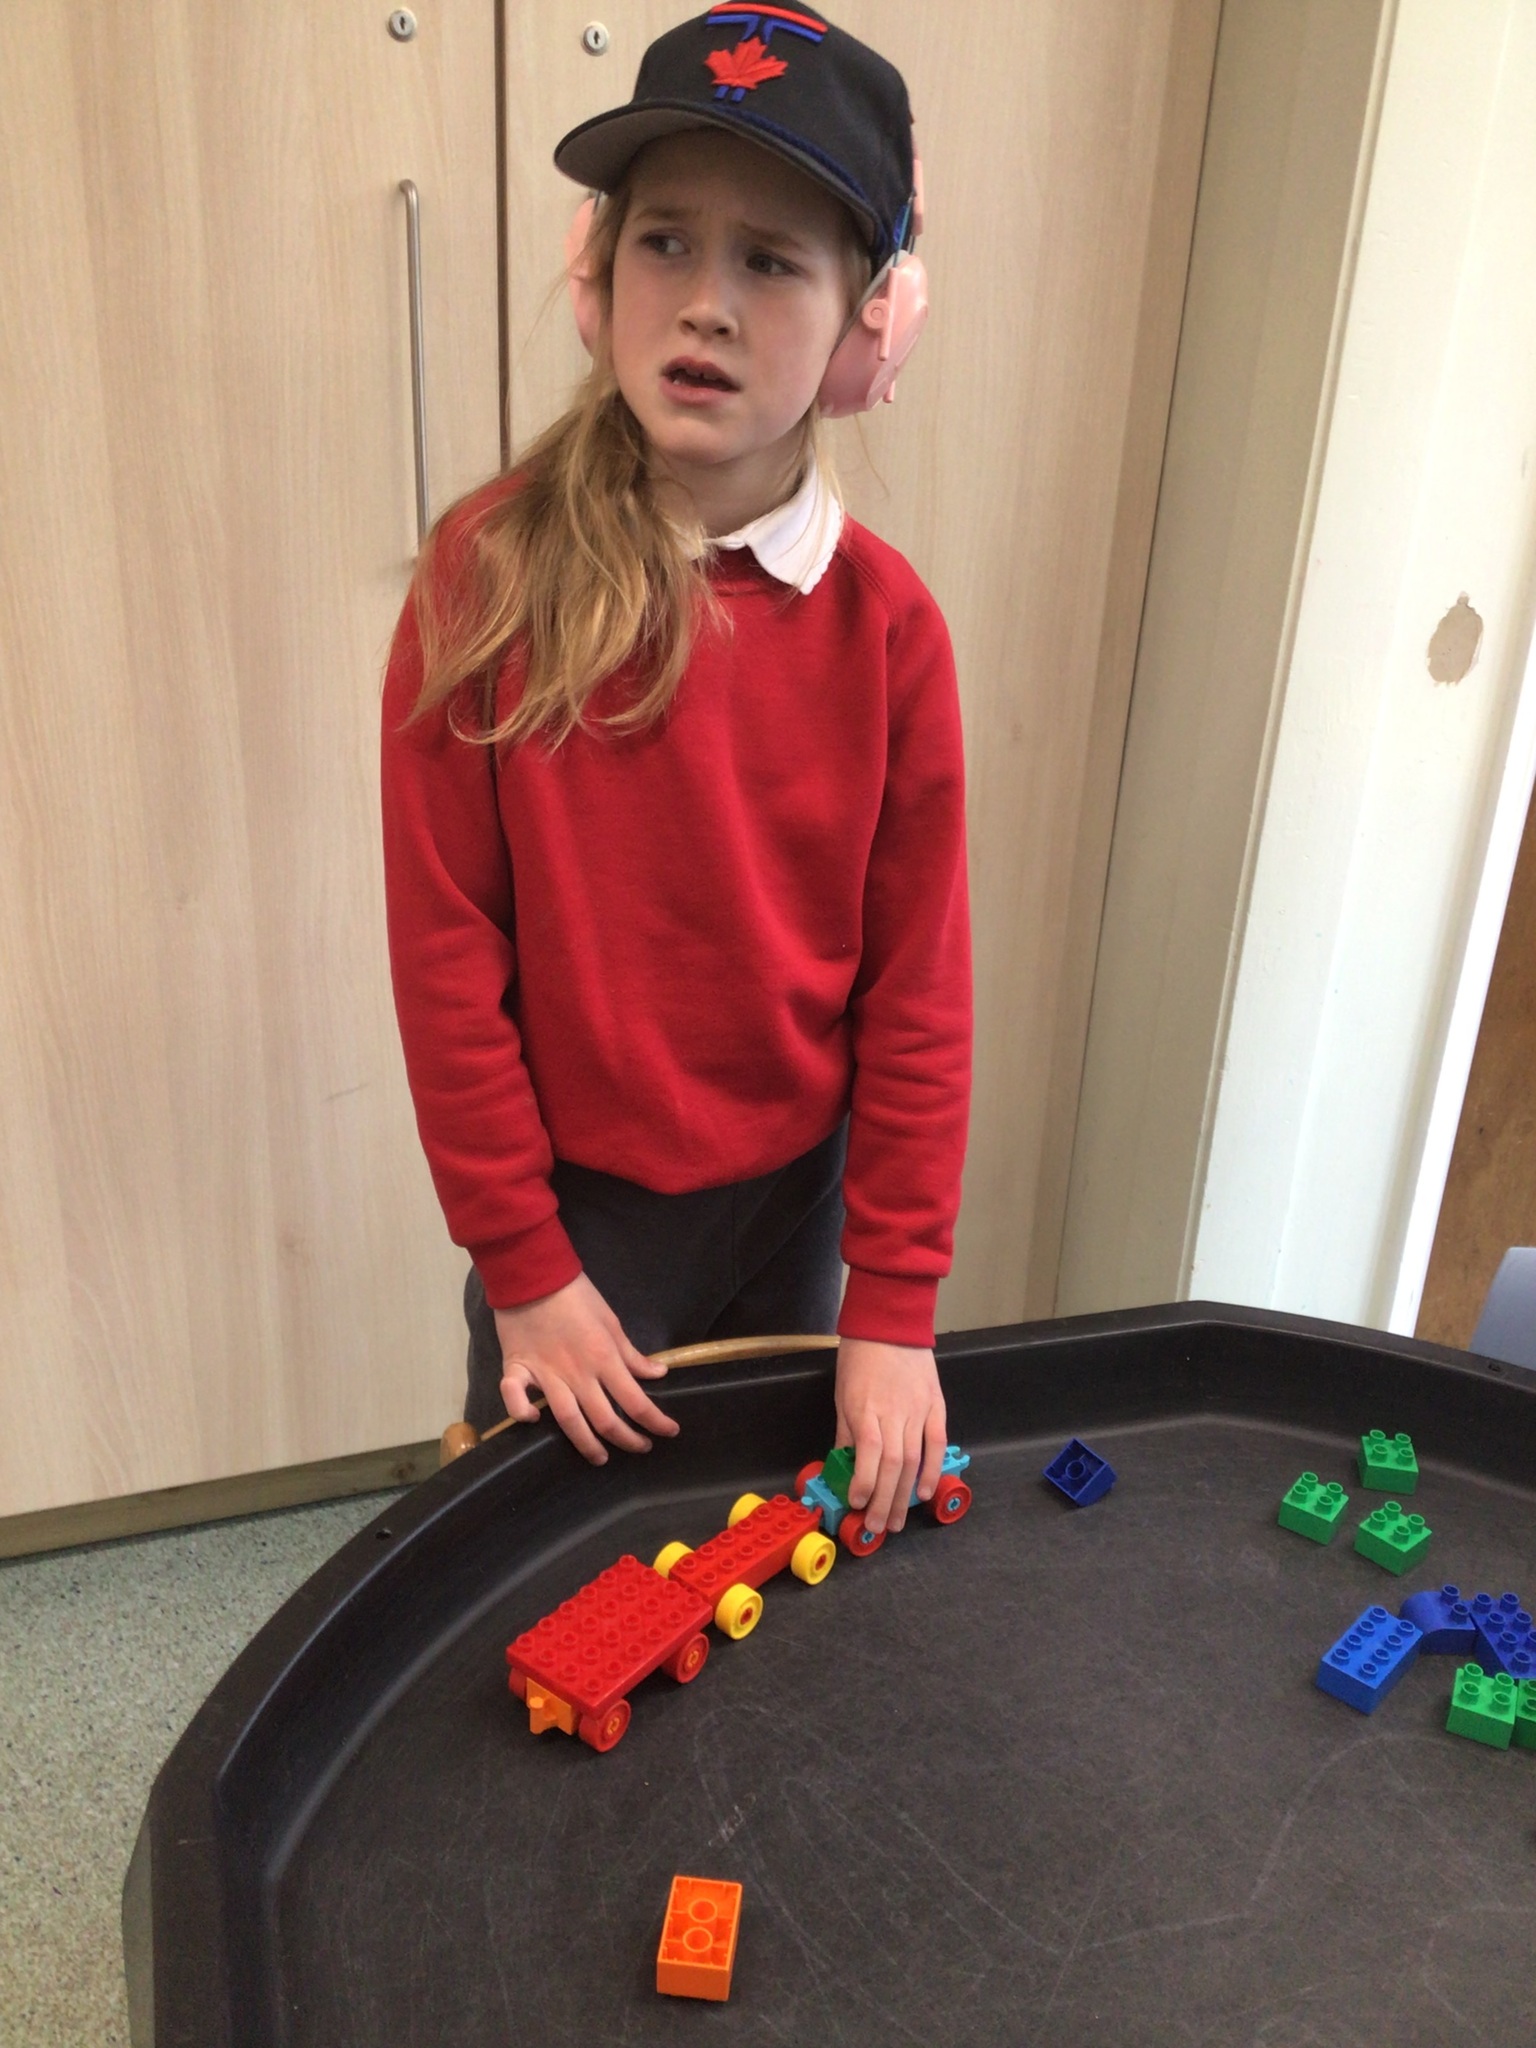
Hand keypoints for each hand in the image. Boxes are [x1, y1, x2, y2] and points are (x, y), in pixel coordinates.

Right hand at [495, 1272, 679, 1465]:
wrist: (534, 1274)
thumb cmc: (577, 1295)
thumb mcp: (612, 1321)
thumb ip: (633, 1354)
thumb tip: (659, 1374)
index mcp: (604, 1359)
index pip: (636, 1401)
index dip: (655, 1422)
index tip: (669, 1432)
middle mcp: (578, 1374)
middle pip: (606, 1420)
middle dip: (627, 1440)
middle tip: (640, 1448)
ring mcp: (546, 1374)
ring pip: (568, 1421)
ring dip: (586, 1444)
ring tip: (599, 1457)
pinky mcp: (517, 1368)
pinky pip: (514, 1397)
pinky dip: (521, 1412)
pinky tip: (533, 1421)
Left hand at [834, 1337, 946, 1534]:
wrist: (891, 1322)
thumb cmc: (861, 1356)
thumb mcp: (843, 1393)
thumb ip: (847, 1431)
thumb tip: (843, 1464)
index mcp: (866, 1408)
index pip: (868, 1453)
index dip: (864, 1483)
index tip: (856, 1503)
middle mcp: (894, 1412)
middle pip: (892, 1465)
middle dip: (883, 1501)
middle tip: (877, 1526)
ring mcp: (918, 1409)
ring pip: (914, 1460)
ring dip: (904, 1495)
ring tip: (896, 1520)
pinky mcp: (936, 1404)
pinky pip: (936, 1442)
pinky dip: (931, 1469)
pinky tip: (923, 1492)